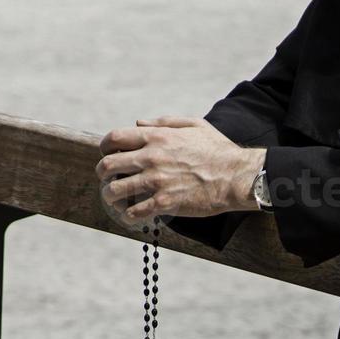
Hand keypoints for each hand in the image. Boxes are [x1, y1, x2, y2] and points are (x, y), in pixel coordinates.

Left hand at [96, 117, 266, 223]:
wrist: (236, 176)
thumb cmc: (217, 149)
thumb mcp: (193, 125)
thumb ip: (163, 122)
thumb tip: (139, 122)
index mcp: (156, 137)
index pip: (114, 138)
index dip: (105, 147)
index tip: (107, 154)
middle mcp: (152, 158)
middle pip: (108, 165)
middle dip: (103, 173)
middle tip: (107, 179)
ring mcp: (157, 182)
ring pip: (116, 191)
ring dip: (111, 197)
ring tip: (114, 200)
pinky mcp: (165, 203)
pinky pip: (135, 212)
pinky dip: (129, 215)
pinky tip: (132, 215)